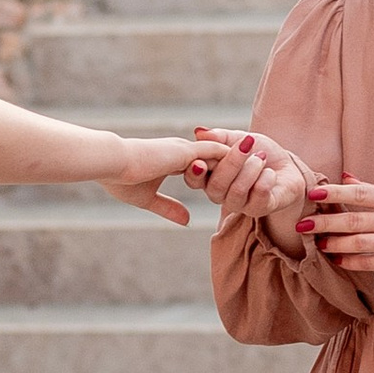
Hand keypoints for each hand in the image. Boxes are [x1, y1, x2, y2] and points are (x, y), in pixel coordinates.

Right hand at [100, 130, 306, 228]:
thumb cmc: (120, 179)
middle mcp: (181, 152)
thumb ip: (167, 207)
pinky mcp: (186, 152)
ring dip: (240, 157)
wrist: (111, 162)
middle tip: (258, 162)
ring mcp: (184, 150)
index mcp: (171, 161)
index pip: (201, 164)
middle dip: (236, 160)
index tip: (234, 175)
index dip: (217, 169)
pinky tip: (251, 158)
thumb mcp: (147, 199)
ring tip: (262, 159)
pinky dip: (233, 156)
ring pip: (220, 152)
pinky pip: (217, 153)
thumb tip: (185, 222)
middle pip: (216, 156)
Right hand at [187, 129, 313, 226]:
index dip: (195, 172)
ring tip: (261, 157)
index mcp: (209, 177)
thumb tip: (200, 132)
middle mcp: (220, 194)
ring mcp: (240, 204)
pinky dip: (265, 180)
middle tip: (246, 145)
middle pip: (216, 186)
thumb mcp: (239, 138)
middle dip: (231, 163)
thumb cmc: (258, 152)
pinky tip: (270, 173)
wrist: (287, 166)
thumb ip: (220, 137)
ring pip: (236, 192)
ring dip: (250, 170)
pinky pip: (258, 197)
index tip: (202, 160)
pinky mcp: (259, 209)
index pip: (194, 179)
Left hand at [304, 176, 373, 280]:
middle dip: (326, 222)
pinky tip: (337, 259)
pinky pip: (370, 263)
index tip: (314, 193)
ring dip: (334, 243)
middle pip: (355, 221)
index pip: (361, 194)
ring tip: (318, 242)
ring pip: (359, 244)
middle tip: (303, 224)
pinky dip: (350, 262)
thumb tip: (346, 180)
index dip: (335, 194)